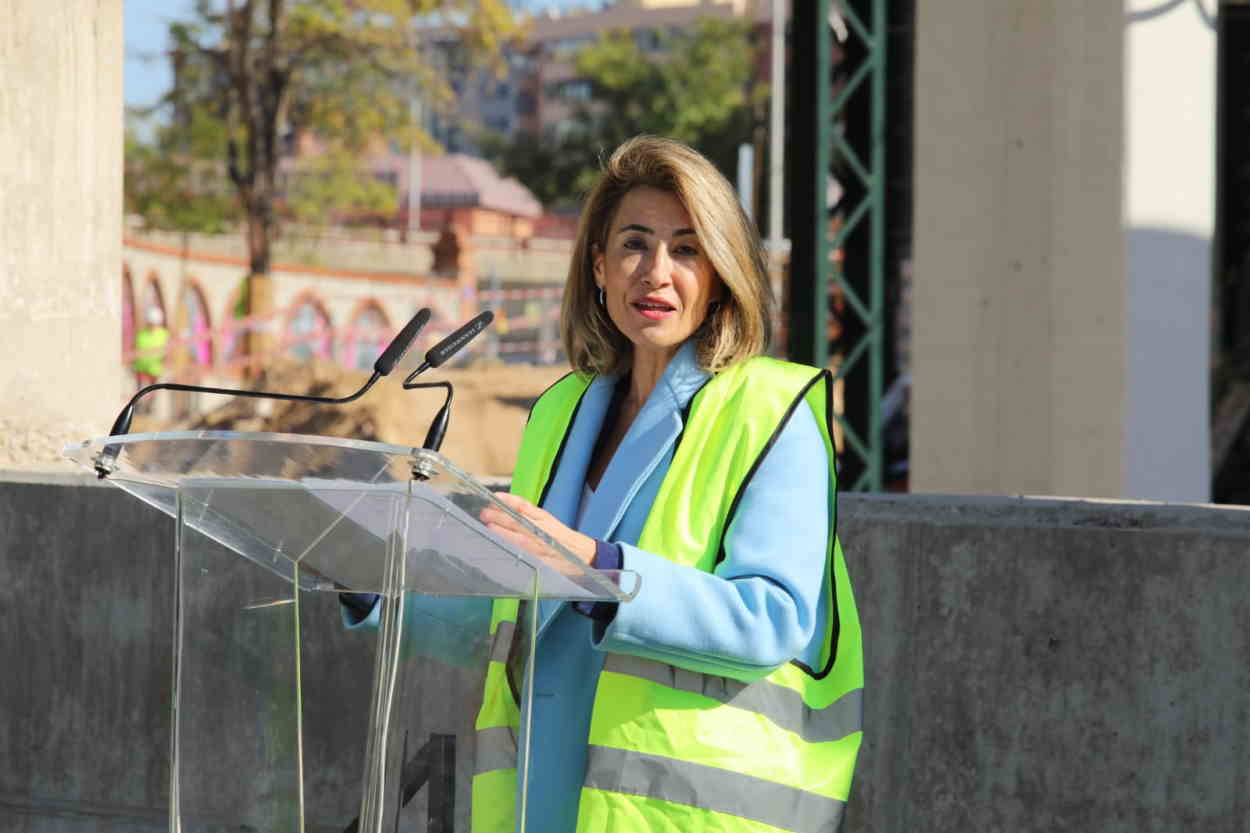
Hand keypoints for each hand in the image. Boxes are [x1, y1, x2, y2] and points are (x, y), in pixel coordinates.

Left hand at [479, 492, 596, 566]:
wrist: (583, 555)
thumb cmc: (561, 538)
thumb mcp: (548, 522)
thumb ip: (529, 516)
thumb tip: (504, 511)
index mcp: (543, 519)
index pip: (524, 507)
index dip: (509, 501)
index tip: (495, 497)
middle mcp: (542, 531)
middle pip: (518, 522)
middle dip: (500, 517)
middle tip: (484, 513)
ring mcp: (541, 548)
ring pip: (520, 539)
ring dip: (503, 533)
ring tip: (490, 527)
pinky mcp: (542, 562)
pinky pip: (526, 557)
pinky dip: (514, 552)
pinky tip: (502, 549)